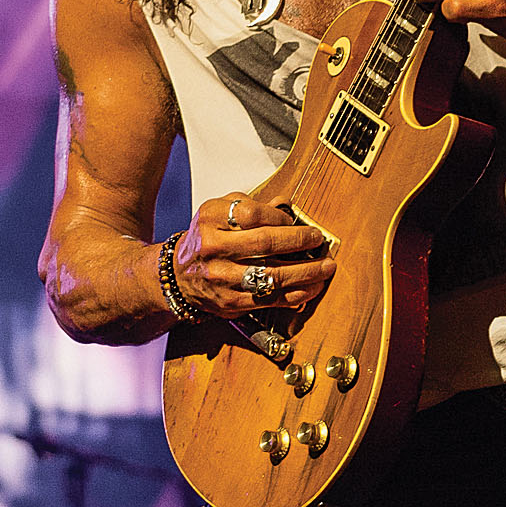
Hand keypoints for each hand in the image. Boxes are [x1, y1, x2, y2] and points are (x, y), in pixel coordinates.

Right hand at [173, 193, 335, 317]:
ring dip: (305, 272)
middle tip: (318, 240)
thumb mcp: (220, 213)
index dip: (280, 218)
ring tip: (325, 267)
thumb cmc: (206, 239)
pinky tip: (311, 287)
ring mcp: (221, 277)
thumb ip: (251, 206)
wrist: (179, 275)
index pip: (253, 214)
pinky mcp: (231, 302)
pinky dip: (295, 294)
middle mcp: (213, 247)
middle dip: (299, 242)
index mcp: (210, 219)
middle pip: (264, 243)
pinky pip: (270, 299)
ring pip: (271, 275)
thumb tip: (286, 204)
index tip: (297, 221)